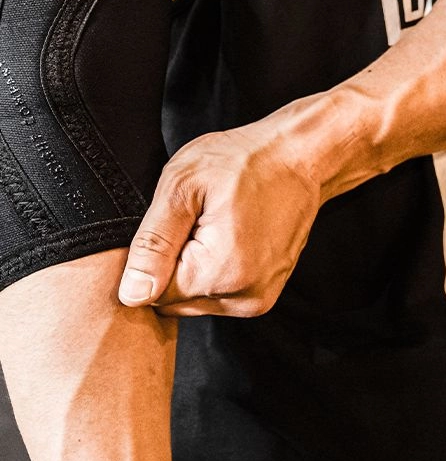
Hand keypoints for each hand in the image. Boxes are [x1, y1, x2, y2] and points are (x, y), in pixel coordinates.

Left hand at [118, 114, 321, 316]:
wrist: (299, 157)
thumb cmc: (244, 161)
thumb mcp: (183, 186)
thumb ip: (153, 243)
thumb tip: (132, 294)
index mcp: (219, 273)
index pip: (150, 295)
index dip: (150, 258)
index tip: (174, 224)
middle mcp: (243, 297)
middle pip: (174, 303)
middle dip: (173, 267)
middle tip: (195, 222)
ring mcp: (258, 299)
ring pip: (195, 301)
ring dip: (194, 269)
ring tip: (215, 226)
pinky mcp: (264, 296)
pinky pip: (218, 296)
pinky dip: (214, 271)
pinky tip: (228, 237)